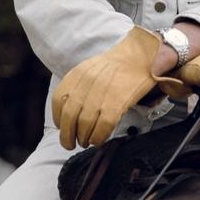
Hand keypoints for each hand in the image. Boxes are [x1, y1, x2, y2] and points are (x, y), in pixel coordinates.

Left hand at [52, 26, 179, 149]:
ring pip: (84, 125)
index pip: (59, 101)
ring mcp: (102, 94)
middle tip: (71, 143)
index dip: (58, 118)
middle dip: (67, 136)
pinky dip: (98, 138)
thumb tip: (69, 113)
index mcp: (78, 74)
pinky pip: (102, 128)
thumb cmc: (117, 65)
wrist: (141, 55)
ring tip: (87, 141)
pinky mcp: (117, 103)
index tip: (62, 127)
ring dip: (84, 139)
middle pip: (69, 117)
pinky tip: (99, 139)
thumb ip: (78, 86)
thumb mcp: (91, 68)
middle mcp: (87, 83)